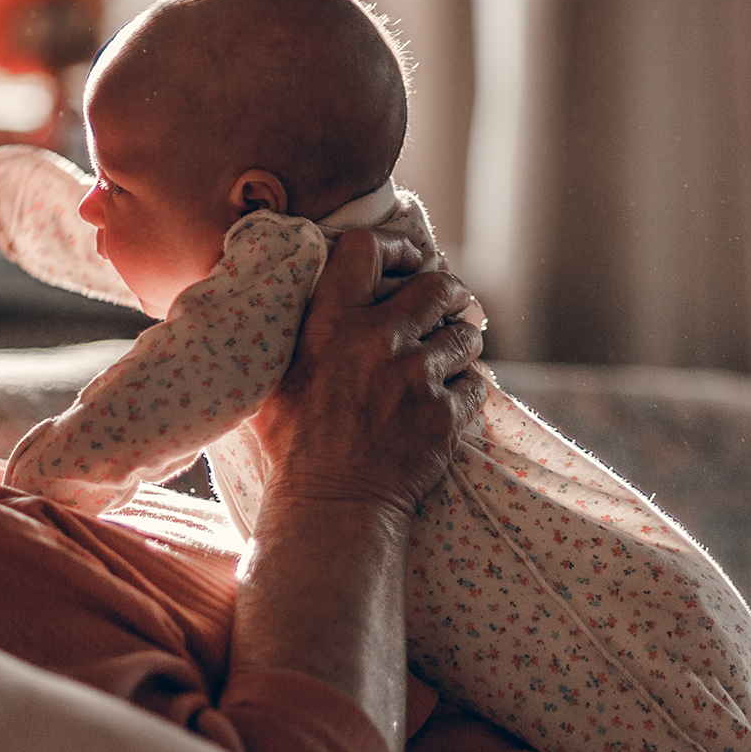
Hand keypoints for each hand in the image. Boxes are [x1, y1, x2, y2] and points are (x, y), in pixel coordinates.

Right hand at [249, 229, 487, 518]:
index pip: (367, 248)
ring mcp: (415, 377)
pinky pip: (476, 384)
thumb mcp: (275, 377)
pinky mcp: (444, 414)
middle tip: (453, 302)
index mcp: (329, 324)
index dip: (397, 245)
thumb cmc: (294, 445)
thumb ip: (296, 331)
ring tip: (455, 352)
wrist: (331, 506)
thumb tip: (302, 294)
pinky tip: (451, 399)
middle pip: (437, 285)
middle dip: (451, 292)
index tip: (412, 257)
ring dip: (463, 341)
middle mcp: (376, 341)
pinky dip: (467, 390)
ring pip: (465, 335)